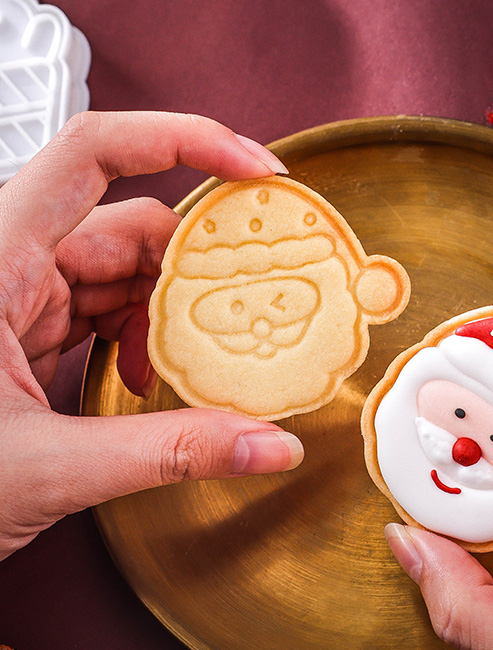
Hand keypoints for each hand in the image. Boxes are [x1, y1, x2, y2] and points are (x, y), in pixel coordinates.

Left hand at [0, 111, 302, 559]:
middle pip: (126, 224)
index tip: (253, 169)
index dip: (180, 140)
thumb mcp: (49, 466)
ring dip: (172, 310)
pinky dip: (145, 336)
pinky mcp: (30, 333)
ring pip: (121, 271)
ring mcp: (20, 299)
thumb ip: (168, 453)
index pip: (91, 154)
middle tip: (252, 292)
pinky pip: (105, 309)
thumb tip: (267, 444)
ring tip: (203, 353)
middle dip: (195, 262)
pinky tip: (153, 374)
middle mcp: (7, 266)